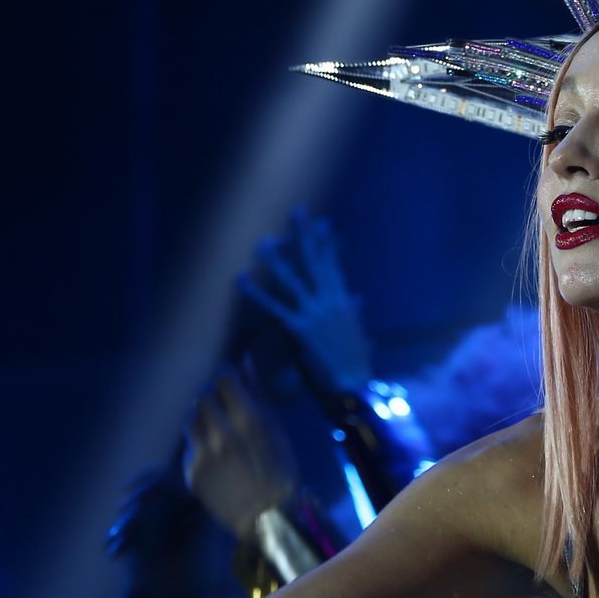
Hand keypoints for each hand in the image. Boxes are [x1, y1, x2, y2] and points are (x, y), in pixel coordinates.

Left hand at [182, 370, 296, 535]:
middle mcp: (222, 433)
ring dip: (201, 417)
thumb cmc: (281, 470)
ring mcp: (203, 454)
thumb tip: (246, 359)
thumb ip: (258, 391)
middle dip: (212, 398)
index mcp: (249, 420)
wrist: (268, 517)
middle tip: (223, 408)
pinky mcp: (191, 472)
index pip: (223, 379)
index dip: (226, 378)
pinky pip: (188, 445)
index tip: (230, 384)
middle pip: (203, 397)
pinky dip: (198, 443)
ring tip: (215, 428)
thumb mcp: (277, 428)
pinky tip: (213, 453)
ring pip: (190, 418)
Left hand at [240, 208, 373, 395]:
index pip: (334, 266)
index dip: (327, 244)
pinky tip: (241, 279)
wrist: (353, 385)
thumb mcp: (357, 331)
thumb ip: (354, 312)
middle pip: (315, 262)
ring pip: (292, 279)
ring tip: (263, 241)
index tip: (322, 223)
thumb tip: (356, 297)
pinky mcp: (300, 329)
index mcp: (343, 302)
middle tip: (297, 211)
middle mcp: (329, 301)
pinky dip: (256, 292)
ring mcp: (314, 314)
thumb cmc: (356, 363)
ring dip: (276, 259)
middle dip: (305, 236)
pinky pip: (274, 307)